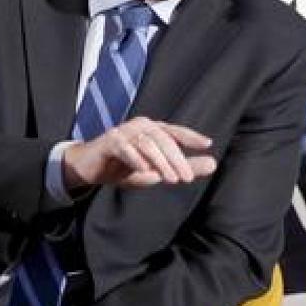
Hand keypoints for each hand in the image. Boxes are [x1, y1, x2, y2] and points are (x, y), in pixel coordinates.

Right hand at [62, 116, 216, 189]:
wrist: (91, 169)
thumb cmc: (126, 167)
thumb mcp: (158, 170)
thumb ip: (184, 166)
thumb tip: (213, 164)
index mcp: (154, 129)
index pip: (176, 131)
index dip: (191, 136)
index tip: (207, 144)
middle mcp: (141, 126)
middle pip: (164, 140)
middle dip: (177, 159)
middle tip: (187, 178)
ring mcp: (124, 131)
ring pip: (147, 144)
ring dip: (160, 163)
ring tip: (171, 179)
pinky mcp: (109, 141)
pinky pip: (125, 148)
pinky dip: (136, 159)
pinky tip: (145, 171)